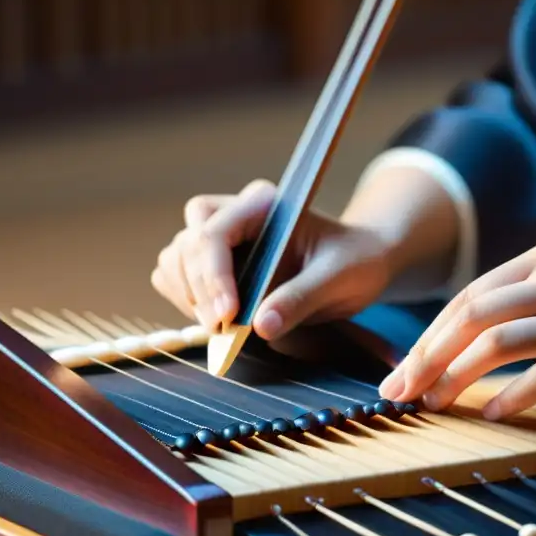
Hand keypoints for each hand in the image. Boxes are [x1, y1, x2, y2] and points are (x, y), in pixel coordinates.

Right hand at [151, 179, 395, 337]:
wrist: (360, 265)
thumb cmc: (356, 261)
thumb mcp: (339, 279)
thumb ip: (301, 298)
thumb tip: (261, 326)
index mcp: (265, 204)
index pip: (215, 231)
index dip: (214, 274)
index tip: (229, 315)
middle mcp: (236, 214)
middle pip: (188, 245)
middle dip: (200, 290)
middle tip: (224, 330)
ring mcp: (222, 239)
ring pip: (175, 260)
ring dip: (189, 297)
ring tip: (222, 328)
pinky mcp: (216, 264)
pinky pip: (176, 278)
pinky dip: (187, 301)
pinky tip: (216, 321)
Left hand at [379, 239, 535, 418]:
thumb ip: (531, 298)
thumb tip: (463, 339)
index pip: (470, 295)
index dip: (430, 333)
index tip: (406, 366)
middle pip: (471, 315)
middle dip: (426, 356)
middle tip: (399, 390)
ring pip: (494, 343)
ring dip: (453, 377)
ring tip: (431, 404)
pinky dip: (504, 399)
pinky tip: (487, 414)